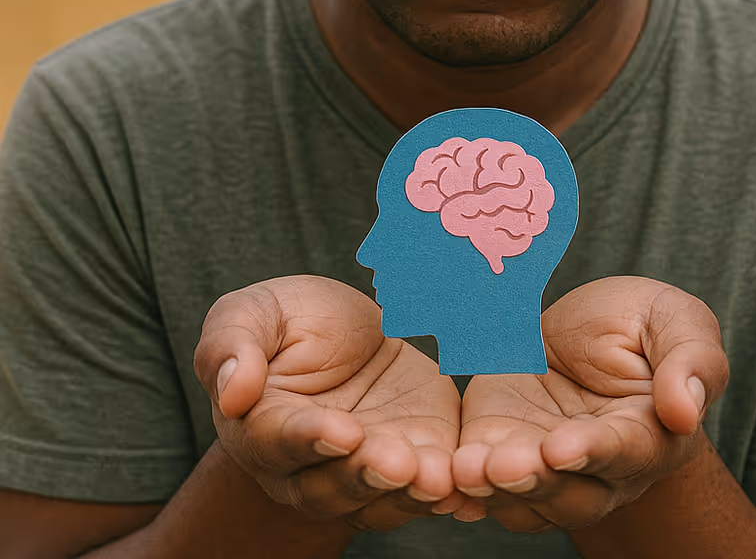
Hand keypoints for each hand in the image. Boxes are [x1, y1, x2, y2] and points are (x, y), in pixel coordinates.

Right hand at [193, 275, 463, 531]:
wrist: (349, 332)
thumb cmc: (289, 322)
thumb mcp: (252, 314)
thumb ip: (231, 346)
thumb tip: (231, 390)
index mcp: (262, 428)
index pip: (280, 441)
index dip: (310, 438)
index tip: (342, 431)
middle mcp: (309, 467)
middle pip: (333, 484)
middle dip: (367, 474)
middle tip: (397, 462)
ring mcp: (366, 469)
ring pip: (383, 497)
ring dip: (410, 491)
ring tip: (436, 477)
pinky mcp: (415, 459)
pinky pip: (428, 485)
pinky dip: (449, 491)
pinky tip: (469, 488)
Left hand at [452, 276, 728, 531]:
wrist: (587, 329)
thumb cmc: (642, 323)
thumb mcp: (674, 320)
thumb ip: (691, 361)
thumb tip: (685, 410)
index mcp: (649, 435)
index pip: (624, 452)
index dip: (593, 452)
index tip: (561, 447)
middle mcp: (598, 468)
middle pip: (570, 491)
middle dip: (534, 480)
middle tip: (502, 465)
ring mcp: (546, 465)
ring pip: (523, 497)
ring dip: (493, 487)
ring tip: (467, 469)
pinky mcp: (501, 449)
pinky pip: (483, 482)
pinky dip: (462, 485)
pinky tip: (442, 478)